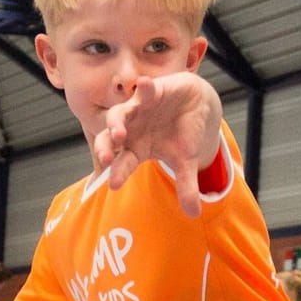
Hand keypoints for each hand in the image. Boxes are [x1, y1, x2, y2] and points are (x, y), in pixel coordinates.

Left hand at [94, 73, 222, 217]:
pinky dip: (144, 88)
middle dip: (105, 148)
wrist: (194, 104)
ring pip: (119, 115)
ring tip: (119, 134)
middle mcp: (131, 130)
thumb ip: (186, 186)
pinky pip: (144, 90)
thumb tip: (194, 215)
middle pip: (110, 140)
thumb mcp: (186, 162)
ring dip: (117, 123)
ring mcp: (138, 110)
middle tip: (106, 159)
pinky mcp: (150, 92)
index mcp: (136, 149)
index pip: (123, 163)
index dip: (118, 173)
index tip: (114, 185)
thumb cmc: (183, 134)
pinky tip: (145, 86)